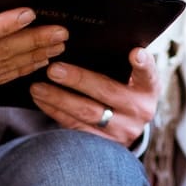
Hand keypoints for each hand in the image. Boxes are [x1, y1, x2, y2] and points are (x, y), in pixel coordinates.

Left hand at [27, 47, 159, 146]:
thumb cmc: (124, 90)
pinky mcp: (103, 145)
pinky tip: (41, 100)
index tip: (134, 53)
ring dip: (59, 99)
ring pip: (87, 114)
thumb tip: (87, 41)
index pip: (148, 74)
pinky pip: (75, 127)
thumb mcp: (130, 79)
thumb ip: (119, 64)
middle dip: (78, 80)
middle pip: (107, 92)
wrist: (126, 127)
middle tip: (53, 70)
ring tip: (37, 87)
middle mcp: (139, 111)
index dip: (143, 64)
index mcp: (147, 89)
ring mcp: (122, 131)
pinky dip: (56, 112)